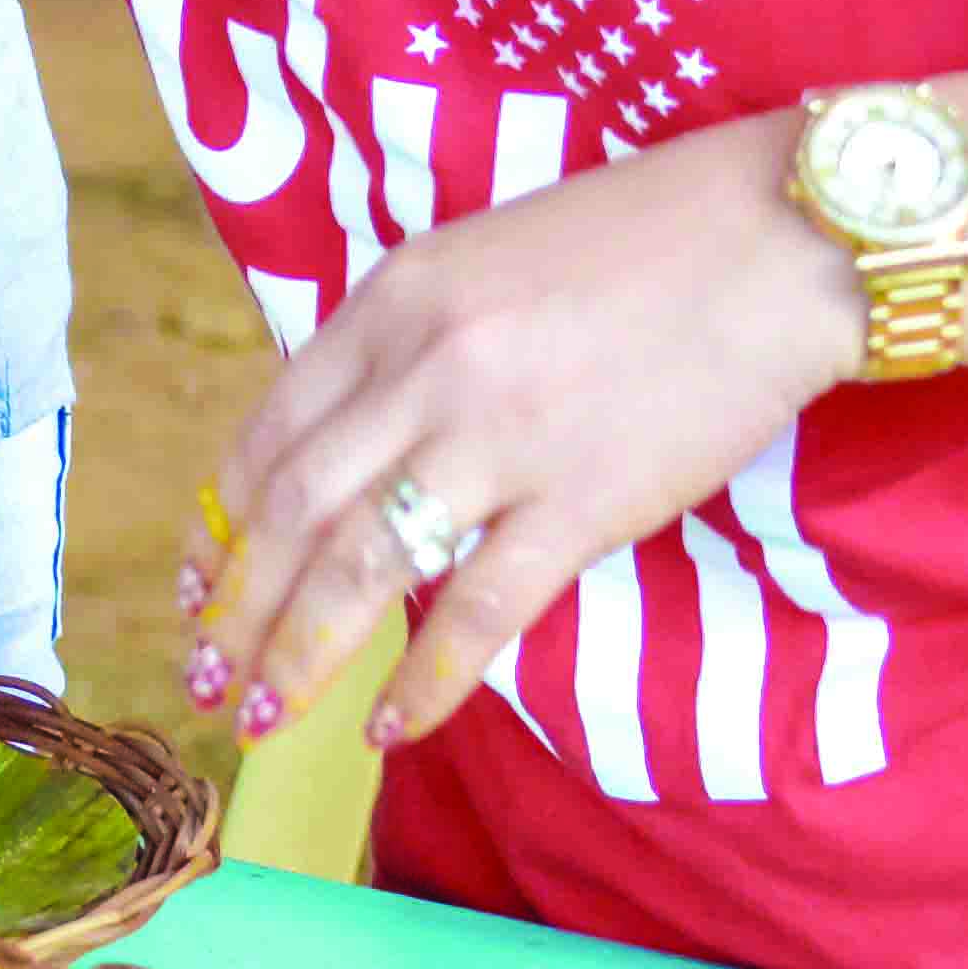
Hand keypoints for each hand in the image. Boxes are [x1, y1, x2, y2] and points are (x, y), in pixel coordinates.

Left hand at [181, 117, 858, 751]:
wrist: (771, 240)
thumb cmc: (634, 248)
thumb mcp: (474, 264)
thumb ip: (403, 348)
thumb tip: (342, 448)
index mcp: (389, 304)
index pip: (268, 431)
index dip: (219, 524)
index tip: (195, 584)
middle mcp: (423, 368)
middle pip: (293, 509)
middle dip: (236, 608)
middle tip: (200, 677)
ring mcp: (499, 437)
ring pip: (360, 566)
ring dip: (297, 655)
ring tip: (257, 719)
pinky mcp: (582, 501)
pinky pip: (478, 609)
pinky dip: (424, 679)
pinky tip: (390, 728)